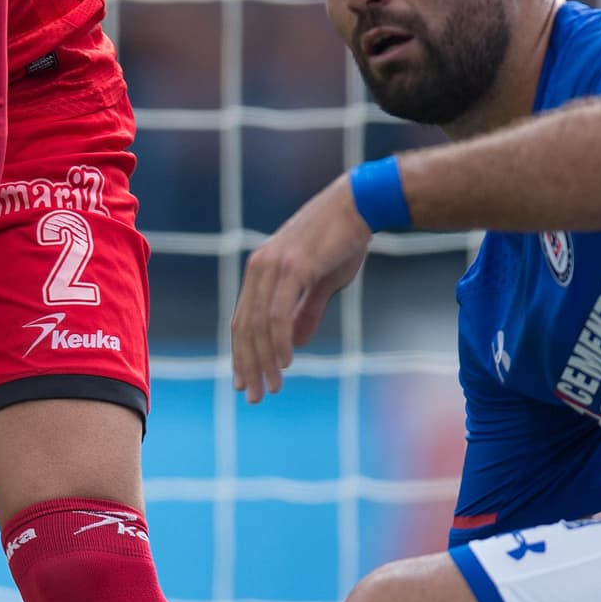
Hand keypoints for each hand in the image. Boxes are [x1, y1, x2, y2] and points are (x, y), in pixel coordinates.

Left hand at [231, 174, 371, 402]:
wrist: (360, 205)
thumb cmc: (343, 240)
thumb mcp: (322, 282)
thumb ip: (306, 311)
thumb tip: (297, 343)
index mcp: (260, 271)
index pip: (242, 321)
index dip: (240, 354)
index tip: (242, 382)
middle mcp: (259, 269)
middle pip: (244, 328)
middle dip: (248, 366)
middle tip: (253, 396)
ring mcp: (274, 267)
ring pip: (259, 325)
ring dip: (264, 361)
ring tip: (271, 386)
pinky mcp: (294, 268)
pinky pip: (279, 313)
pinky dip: (279, 341)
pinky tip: (285, 362)